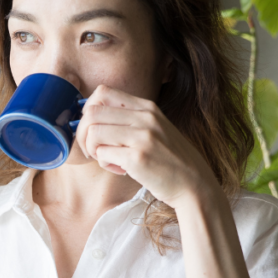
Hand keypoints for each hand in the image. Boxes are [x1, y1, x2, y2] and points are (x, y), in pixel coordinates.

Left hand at [74, 84, 219, 209]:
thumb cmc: (169, 159)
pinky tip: (120, 169)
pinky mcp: (138, 158)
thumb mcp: (154, 129)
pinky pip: (102, 155)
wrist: (194, 184)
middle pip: (92, 112)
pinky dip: (104, 164)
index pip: (102, 92)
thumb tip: (89, 117)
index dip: (88, 110)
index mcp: (147, 107)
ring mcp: (143, 137)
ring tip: (108, 159)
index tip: (92, 128)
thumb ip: (128, 120)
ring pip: (93, 132)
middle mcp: (145, 117)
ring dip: (93, 149)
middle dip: (83, 133)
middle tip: (93, 149)